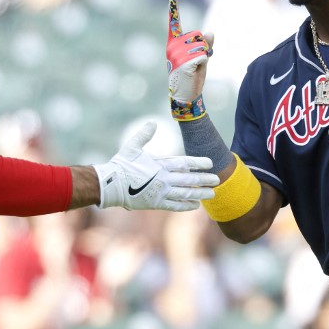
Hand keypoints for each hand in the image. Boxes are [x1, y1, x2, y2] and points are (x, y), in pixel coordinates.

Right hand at [94, 121, 217, 211]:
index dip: (198, 163)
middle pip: (189, 180)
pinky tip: (195, 205)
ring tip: (212, 194)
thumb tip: (152, 122)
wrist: (110, 184)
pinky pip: (175, 206)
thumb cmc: (121, 164)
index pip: (184, 163)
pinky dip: (186, 205)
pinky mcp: (155, 204)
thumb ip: (144, 134)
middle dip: (205, 180)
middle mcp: (163, 179)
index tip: (210, 163)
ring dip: (200, 194)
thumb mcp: (132, 146)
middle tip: (217, 180)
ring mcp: (160, 193)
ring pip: (185, 194)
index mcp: (160, 165)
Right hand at [167, 0, 212, 119]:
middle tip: (195, 62)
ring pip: (203, 46)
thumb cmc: (191, 76)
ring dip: (205, 56)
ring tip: (194, 68)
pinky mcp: (185, 62)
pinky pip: (204, 56)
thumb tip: (210, 32)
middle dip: (203, 47)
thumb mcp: (198, 57)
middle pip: (198, 35)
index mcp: (173, 44)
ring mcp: (178, 55)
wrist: (186, 95)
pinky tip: (195, 71)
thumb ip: (204, 45)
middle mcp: (173, 47)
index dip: (174, 9)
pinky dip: (204, 63)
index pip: (174, 24)